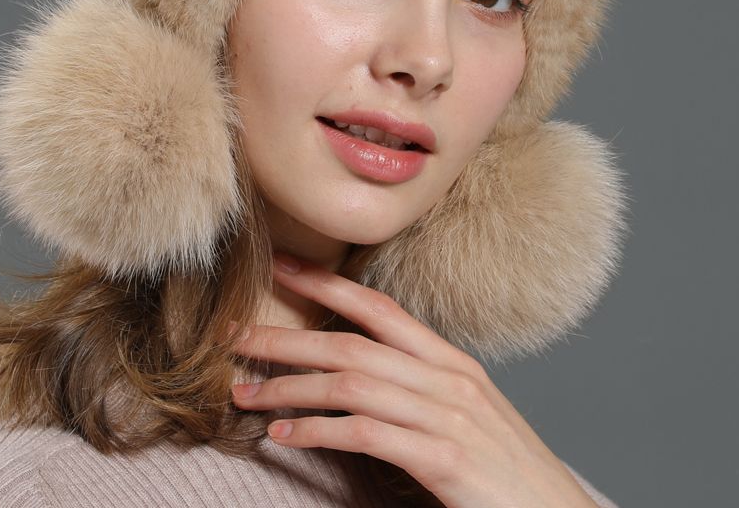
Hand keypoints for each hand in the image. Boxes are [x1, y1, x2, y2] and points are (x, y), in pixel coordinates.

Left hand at [228, 252, 599, 507]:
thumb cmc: (504, 470)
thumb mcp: (463, 414)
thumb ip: (416, 387)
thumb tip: (356, 376)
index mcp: (450, 361)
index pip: (378, 307)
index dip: (325, 284)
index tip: (280, 267)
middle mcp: (447, 378)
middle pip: (351, 343)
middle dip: (287, 338)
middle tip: (234, 337)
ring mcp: (447, 415)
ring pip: (350, 383)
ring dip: (290, 388)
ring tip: (244, 394)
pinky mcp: (444, 458)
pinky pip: (366, 433)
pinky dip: (319, 431)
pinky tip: (284, 437)